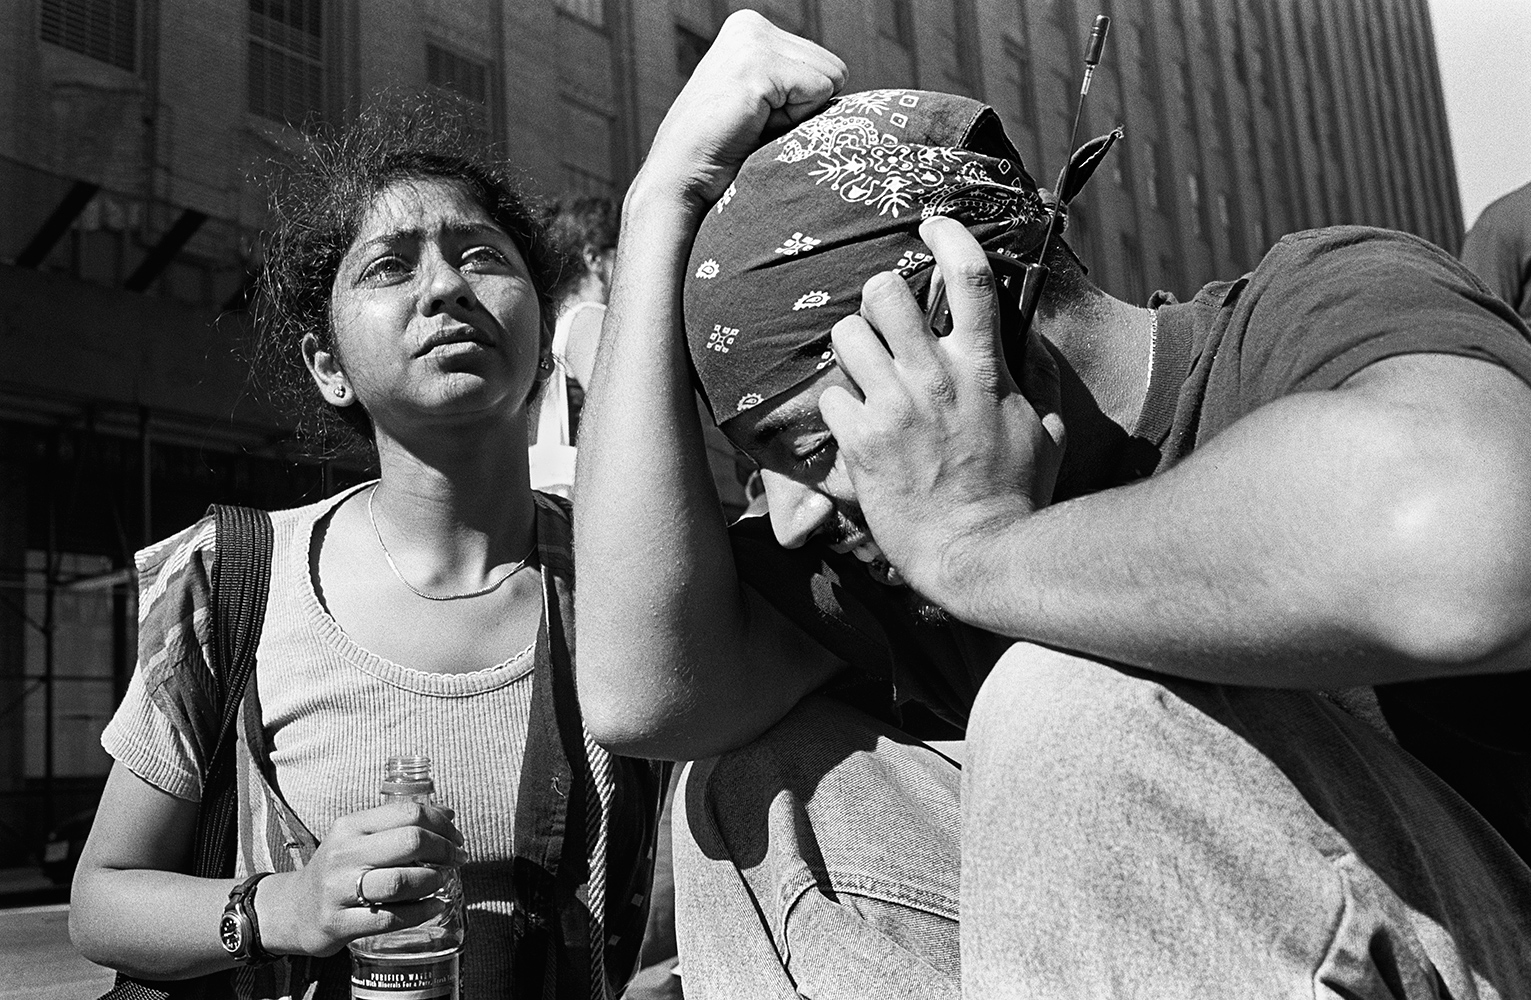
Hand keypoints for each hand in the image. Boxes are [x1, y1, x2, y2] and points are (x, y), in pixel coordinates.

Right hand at [256, 801, 466, 957]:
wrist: (292, 910)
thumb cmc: (338, 870)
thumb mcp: (358, 838)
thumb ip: (398, 825)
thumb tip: (449, 814)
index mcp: (350, 827)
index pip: (407, 813)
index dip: (441, 824)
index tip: (456, 837)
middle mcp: (343, 855)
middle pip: (410, 842)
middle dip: (443, 850)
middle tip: (456, 860)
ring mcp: (338, 891)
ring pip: (401, 881)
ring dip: (432, 881)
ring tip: (441, 882)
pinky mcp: (339, 924)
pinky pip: (391, 918)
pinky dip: (421, 912)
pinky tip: (434, 906)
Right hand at [637, 10, 846, 211]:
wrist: (683, 178)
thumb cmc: (727, 151)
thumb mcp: (768, 102)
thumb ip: (798, 82)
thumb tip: (844, 85)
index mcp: (750, 27)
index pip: (823, 62)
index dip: (801, 102)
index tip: (759, 117)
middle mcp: (749, 25)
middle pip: (833, 67)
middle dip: (803, 106)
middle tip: (757, 124)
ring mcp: (751, 42)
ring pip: (830, 77)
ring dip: (797, 114)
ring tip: (754, 124)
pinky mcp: (756, 68)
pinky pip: (819, 90)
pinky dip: (793, 119)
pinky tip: (753, 125)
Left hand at [818, 217, 1065, 614]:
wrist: (977, 555)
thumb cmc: (1017, 498)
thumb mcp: (1047, 433)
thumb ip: (1040, 382)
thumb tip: (1036, 346)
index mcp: (983, 369)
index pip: (969, 277)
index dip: (948, 238)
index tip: (933, 226)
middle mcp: (935, 378)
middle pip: (883, 292)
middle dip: (877, 298)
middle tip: (883, 321)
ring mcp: (893, 407)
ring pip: (846, 337)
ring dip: (852, 350)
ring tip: (864, 375)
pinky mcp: (859, 441)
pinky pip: (829, 398)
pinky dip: (838, 408)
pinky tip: (854, 428)